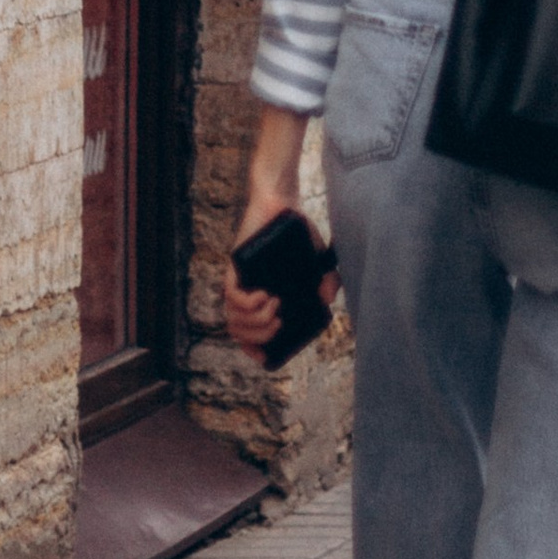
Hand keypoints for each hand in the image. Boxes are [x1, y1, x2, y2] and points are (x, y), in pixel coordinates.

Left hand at [223, 107, 314, 351]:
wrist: (284, 200)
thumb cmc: (298, 231)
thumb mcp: (318, 260)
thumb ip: (327, 280)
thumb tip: (326, 299)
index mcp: (263, 297)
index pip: (247, 333)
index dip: (253, 349)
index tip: (265, 357)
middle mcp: (247, 291)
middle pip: (238, 331)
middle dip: (259, 336)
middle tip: (279, 324)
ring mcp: (240, 280)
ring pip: (232, 317)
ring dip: (254, 322)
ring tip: (274, 308)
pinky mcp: (234, 266)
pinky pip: (230, 295)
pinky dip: (246, 304)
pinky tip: (264, 297)